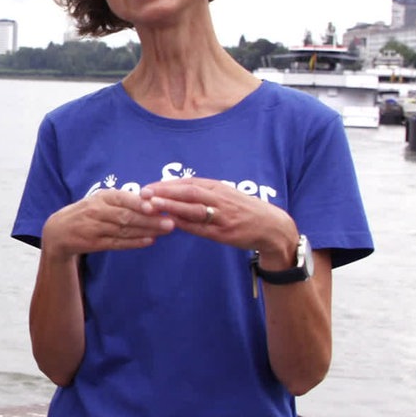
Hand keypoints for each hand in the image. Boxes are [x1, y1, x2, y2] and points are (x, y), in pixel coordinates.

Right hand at [42, 188, 173, 260]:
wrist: (59, 230)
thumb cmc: (88, 212)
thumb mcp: (101, 200)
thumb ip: (123, 200)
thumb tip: (152, 199)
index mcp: (101, 197)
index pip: (122, 198)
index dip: (138, 202)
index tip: (156, 205)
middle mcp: (97, 211)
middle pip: (126, 216)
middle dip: (149, 219)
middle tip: (170, 221)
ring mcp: (95, 228)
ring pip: (124, 230)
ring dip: (146, 231)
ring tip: (165, 230)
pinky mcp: (94, 243)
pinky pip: (117, 243)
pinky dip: (134, 243)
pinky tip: (149, 241)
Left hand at [139, 177, 296, 257]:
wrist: (272, 227)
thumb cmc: (243, 210)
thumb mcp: (225, 195)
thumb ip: (202, 193)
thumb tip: (172, 191)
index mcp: (218, 187)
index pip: (187, 183)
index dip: (165, 185)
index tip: (146, 187)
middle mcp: (219, 199)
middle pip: (188, 192)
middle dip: (164, 192)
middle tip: (143, 194)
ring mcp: (222, 216)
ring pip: (194, 209)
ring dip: (171, 206)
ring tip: (152, 206)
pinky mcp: (225, 233)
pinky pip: (202, 228)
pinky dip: (185, 225)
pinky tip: (170, 223)